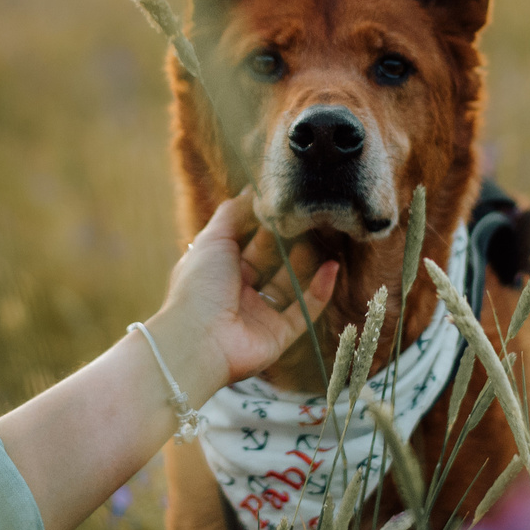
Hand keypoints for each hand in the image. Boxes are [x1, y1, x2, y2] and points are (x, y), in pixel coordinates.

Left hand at [146, 194, 337, 395]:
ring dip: (308, 263)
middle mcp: (239, 292)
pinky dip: (319, 291)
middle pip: (272, 262)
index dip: (266, 224)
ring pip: (290, 285)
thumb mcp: (212, 239)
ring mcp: (260, 315)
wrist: (197, 341)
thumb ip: (232, 213)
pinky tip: (332, 268)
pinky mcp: (279, 336)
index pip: (247, 242)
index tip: (288, 203)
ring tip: (328, 236)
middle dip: (291, 241)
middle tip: (314, 217)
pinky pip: (304, 311)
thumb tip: (251, 187)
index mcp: (219, 270)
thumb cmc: (199, 286)